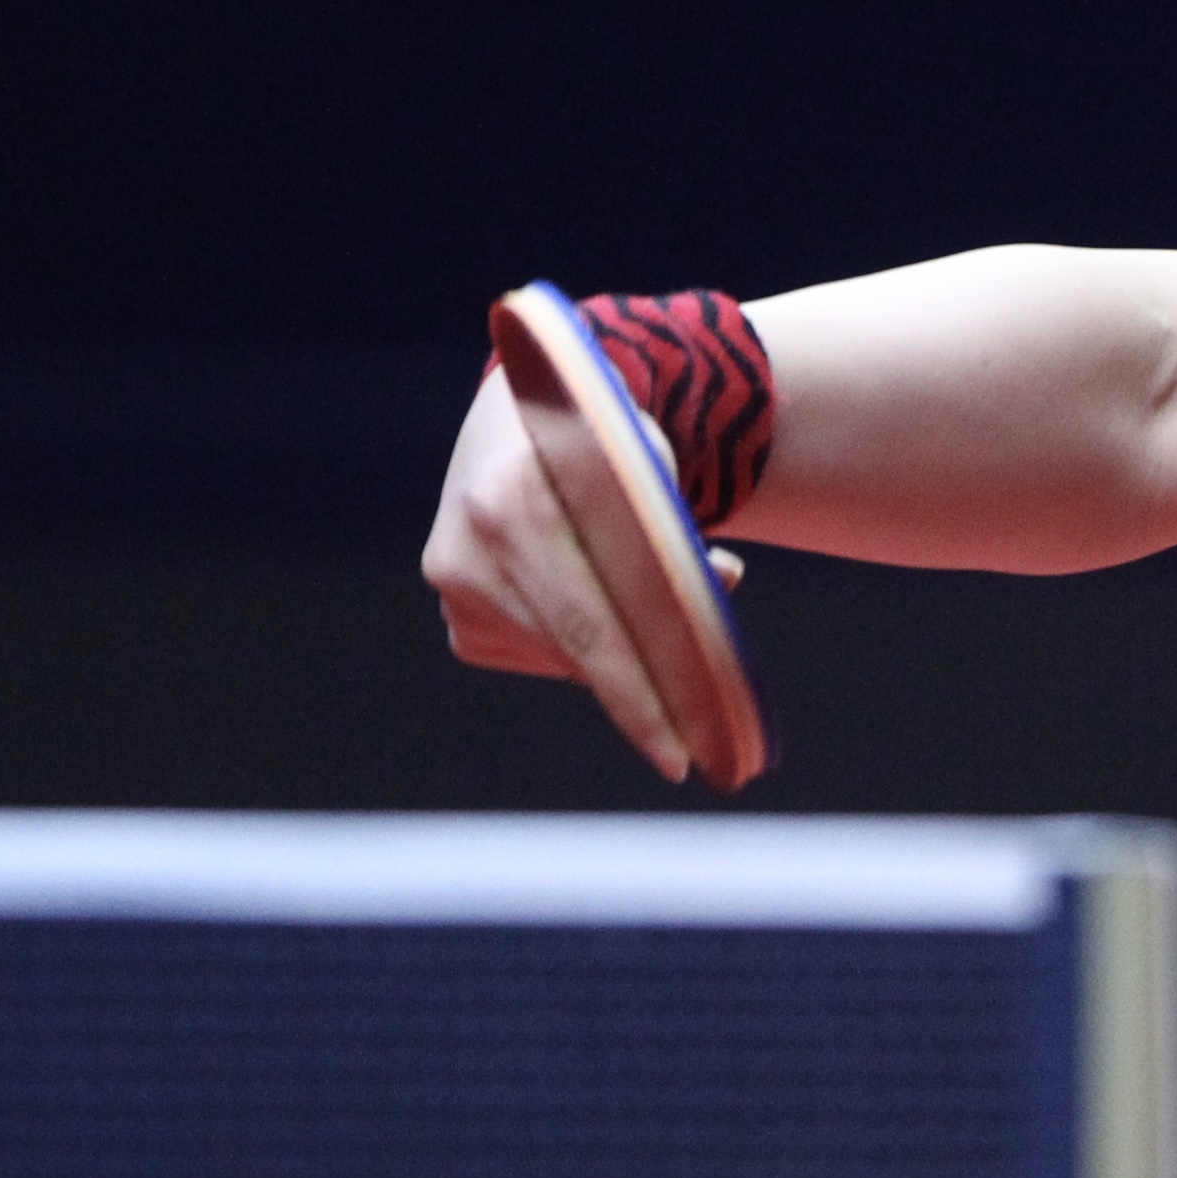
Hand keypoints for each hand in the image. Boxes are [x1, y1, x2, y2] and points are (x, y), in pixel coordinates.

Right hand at [420, 365, 730, 780]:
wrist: (517, 420)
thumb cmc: (600, 440)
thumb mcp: (646, 459)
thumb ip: (679, 527)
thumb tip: (724, 584)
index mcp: (515, 497)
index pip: (588, 621)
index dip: (637, 694)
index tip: (678, 757)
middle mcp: (468, 547)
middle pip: (576, 651)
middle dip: (644, 695)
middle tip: (691, 740)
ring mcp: (452, 584)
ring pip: (565, 659)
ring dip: (620, 652)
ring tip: (645, 603)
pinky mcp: (458, 612)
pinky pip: (543, 658)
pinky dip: (585, 644)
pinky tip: (590, 597)